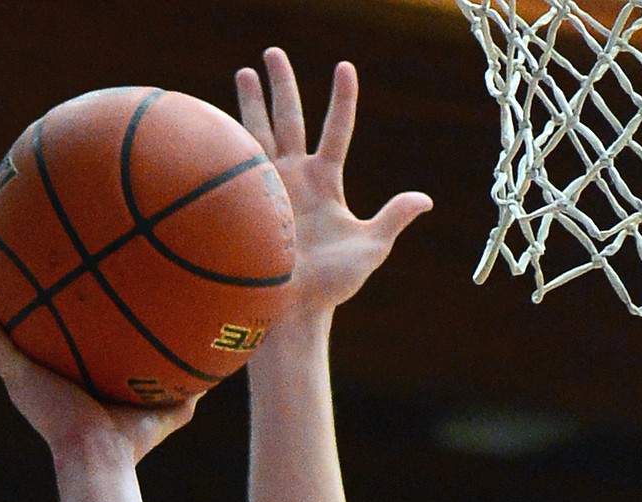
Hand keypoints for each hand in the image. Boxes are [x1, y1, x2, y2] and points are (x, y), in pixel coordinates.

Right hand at [0, 273, 199, 466]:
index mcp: (70, 388)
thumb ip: (183, 395)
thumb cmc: (130, 444)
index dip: (59, 330)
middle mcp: (42, 380)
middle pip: (27, 338)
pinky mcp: (12, 373)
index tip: (64, 304)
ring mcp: (23, 376)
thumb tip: (210, 380)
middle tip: (22, 274)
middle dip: (23, 309)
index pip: (61, 353)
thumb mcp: (163, 413)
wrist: (100, 457)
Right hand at [235, 49, 431, 319]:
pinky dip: (228, 136)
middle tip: (272, 53)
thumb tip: (425, 198)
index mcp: (327, 182)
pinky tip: (216, 115)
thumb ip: (393, 218)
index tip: (345, 66)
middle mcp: (296, 177)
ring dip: (250, 101)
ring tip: (244, 71)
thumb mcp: (371, 248)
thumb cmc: (333, 284)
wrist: (294, 309)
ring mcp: (269, 186)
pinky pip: (238, 160)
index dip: (342, 100)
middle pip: (289, 118)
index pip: (337, 130)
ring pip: (258, 131)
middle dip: (281, 86)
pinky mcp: (246, 199)